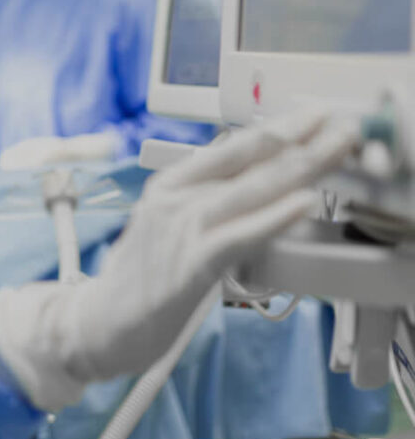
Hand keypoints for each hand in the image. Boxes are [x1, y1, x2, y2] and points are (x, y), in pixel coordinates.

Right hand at [0, 111, 357, 411]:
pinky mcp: (191, 265)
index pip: (230, 148)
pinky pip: (240, 235)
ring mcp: (181, 229)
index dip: (274, 130)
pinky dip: (274, 217)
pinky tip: (301, 202)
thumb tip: (245, 182)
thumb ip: (202, 202)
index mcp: (168, 184)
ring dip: (298, 168)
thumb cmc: (141, 278)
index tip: (310, 116)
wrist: (102, 322)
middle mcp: (173, 198)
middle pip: (247, 162)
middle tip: (336, 122)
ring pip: (249, 191)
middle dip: (298, 140)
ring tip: (331, 148)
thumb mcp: (168, 226)